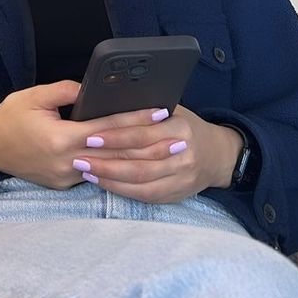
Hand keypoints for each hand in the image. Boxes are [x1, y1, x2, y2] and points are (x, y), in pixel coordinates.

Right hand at [0, 80, 169, 189]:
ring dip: (136, 161)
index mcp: (60, 137)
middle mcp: (66, 162)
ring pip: (107, 170)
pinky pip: (92, 175)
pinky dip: (113, 167)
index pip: (108, 128)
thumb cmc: (9, 117)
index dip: (136, 120)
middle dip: (148, 147)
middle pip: (116, 155)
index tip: (160, 113)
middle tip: (177, 140)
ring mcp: (64, 177)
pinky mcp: (61, 185)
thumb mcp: (34, 95)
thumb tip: (92, 89)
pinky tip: (132, 162)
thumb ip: (67, 91)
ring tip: (162, 153)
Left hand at [72, 105, 242, 202]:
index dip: (114, 137)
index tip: (90, 136)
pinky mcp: (176, 194)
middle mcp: (183, 155)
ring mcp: (181, 178)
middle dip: (105, 160)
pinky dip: (120, 190)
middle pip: (138, 161)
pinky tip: (102, 182)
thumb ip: (146, 110)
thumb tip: (109, 102)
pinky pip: (144, 195)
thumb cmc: (186, 127)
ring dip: (109, 177)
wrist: (218, 155)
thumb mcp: (173, 110)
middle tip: (79, 156)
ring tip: (85, 169)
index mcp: (180, 129)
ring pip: (140, 181)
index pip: (142, 134)